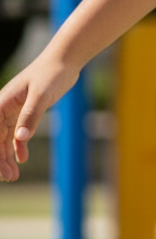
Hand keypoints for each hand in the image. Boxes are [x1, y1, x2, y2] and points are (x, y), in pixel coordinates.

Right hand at [0, 53, 79, 180]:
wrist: (65, 60)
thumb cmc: (52, 73)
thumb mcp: (42, 95)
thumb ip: (30, 116)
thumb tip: (20, 139)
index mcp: (2, 103)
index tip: (1, 170)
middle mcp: (4, 107)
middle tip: (9, 178)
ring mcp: (14, 110)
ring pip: (5, 138)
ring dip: (7, 156)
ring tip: (13, 175)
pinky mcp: (26, 111)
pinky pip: (17, 133)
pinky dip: (18, 146)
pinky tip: (22, 159)